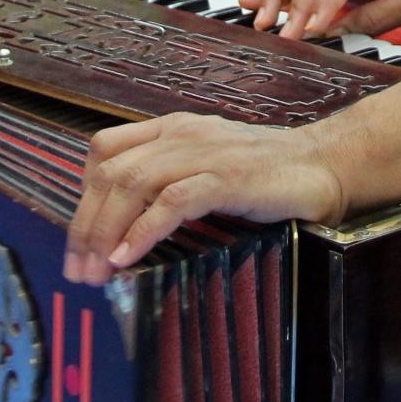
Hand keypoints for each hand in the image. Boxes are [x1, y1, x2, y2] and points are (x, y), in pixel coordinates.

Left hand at [64, 115, 343, 283]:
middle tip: (78, 270)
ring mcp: (204, 153)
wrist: (322, 165)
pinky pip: (171, 202)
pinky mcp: (227, 177)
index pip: (104, 151)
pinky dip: (142, 232)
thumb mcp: (205, 167)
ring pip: (132, 184)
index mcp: (172, 129)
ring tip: (97, 272)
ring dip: (105, 233)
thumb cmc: (265, 173)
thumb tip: (123, 228)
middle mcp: (181, 135)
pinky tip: (128, 258)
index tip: (80, 240)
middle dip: (85, 226)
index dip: (84, 197)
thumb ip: (168, 182)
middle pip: (109, 173)